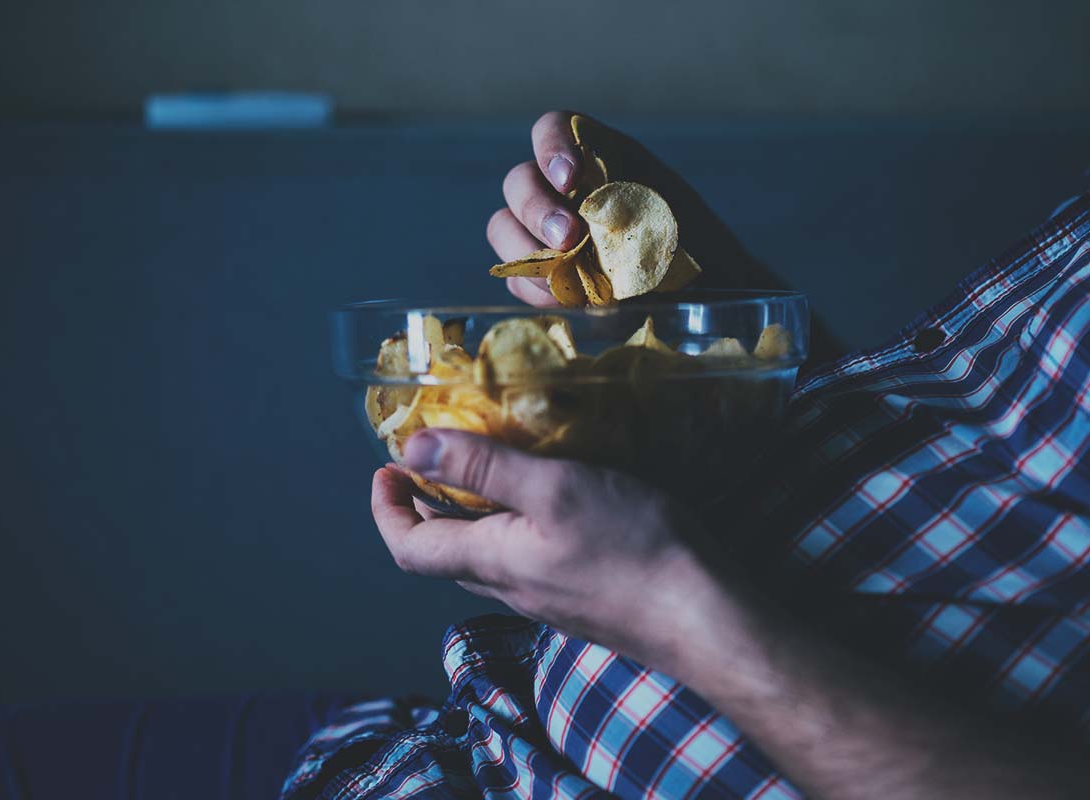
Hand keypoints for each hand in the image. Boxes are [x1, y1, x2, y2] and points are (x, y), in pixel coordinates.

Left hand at [370, 428, 713, 662]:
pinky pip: (525, 563)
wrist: (705, 617)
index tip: (385, 469)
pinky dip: (509, 528)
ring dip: (465, 519)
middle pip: (443, 555)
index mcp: (492, 561)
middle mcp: (511, 588)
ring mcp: (548, 599)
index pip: (409, 547)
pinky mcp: (582, 599)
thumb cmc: (632, 548)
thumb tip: (411, 449)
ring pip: (485, 560)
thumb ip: (483, 468)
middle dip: (422, 510)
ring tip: (480, 474)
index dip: (385, 510)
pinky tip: (545, 504)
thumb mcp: (554, 489)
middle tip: (426, 464)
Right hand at [487, 110, 782, 306]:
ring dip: (523, 245)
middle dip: (537, 207)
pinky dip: (533, 284)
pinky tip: (562, 297)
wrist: (712, 298)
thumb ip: (633, 206)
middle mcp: (566, 191)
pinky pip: (517, 274)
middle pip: (520, 181)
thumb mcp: (675, 213)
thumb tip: (601, 211)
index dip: (551, 146)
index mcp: (599, 158)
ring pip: (505, 225)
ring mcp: (548, 235)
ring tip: (560, 271)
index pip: (554, 130)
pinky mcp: (545, 276)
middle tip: (568, 237)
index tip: (569, 175)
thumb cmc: (699, 248)